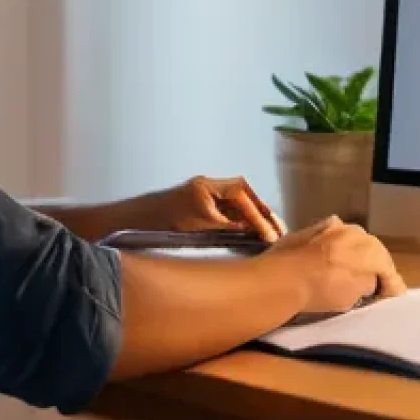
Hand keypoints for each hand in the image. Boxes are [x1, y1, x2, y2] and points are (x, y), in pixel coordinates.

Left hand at [151, 175, 285, 242]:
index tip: (268, 233)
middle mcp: (210, 186)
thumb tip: (249, 229)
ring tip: (273, 232)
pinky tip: (255, 232)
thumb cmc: (163, 221)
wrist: (139, 220)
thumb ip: (224, 225)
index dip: (256, 215)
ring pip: (239, 203)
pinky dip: (245, 220)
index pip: (240, 196)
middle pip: (245, 194)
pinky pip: (231, 210)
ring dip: (256, 216)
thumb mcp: (197, 225)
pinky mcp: (206, 206)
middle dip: (263, 212)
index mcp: (207, 186)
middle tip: (280, 230)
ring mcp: (208, 194)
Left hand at [265, 215, 405, 313]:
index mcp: (372, 248)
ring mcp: (332, 225)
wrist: (284, 276)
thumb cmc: (325, 289)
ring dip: (350, 254)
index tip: (387, 296)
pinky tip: (322, 261)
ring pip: (349, 241)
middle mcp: (355, 230)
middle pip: (370, 251)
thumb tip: (371, 281)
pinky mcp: (311, 226)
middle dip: (370, 266)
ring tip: (342, 272)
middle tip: (366, 285)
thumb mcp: (355, 296)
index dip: (390, 285)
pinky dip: (330, 248)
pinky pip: (328, 239)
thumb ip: (369, 284)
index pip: (388, 268)